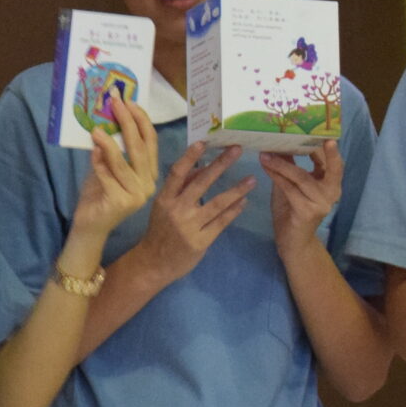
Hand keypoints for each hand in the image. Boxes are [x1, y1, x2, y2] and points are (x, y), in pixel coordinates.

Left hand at [69, 95, 158, 240]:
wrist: (90, 225)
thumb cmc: (98, 194)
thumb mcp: (106, 166)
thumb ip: (110, 149)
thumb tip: (106, 119)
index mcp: (148, 172)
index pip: (150, 141)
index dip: (141, 119)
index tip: (128, 101)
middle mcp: (148, 183)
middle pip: (140, 147)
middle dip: (127, 122)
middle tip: (115, 102)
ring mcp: (137, 195)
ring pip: (124, 163)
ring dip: (110, 144)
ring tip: (96, 129)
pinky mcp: (121, 203)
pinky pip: (108, 178)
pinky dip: (100, 164)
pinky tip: (92, 152)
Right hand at [131, 140, 249, 283]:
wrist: (153, 263)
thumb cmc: (161, 231)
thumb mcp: (164, 207)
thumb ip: (181, 188)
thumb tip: (201, 167)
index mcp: (165, 199)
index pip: (177, 173)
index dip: (190, 157)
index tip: (204, 142)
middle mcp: (176, 210)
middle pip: (201, 183)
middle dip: (220, 165)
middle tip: (237, 149)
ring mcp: (189, 227)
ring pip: (217, 204)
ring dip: (236, 190)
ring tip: (252, 180)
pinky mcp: (200, 242)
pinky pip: (221, 222)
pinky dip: (233, 211)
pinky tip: (244, 202)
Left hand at [262, 142, 344, 257]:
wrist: (292, 242)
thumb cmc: (292, 211)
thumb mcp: (292, 184)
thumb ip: (291, 166)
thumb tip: (280, 142)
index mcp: (331, 184)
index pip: (334, 162)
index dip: (327, 147)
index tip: (318, 129)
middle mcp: (332, 193)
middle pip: (333, 168)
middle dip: (327, 152)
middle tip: (321, 136)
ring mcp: (321, 203)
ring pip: (302, 177)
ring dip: (282, 164)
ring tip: (266, 153)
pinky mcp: (307, 212)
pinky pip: (290, 189)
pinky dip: (276, 176)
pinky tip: (266, 167)